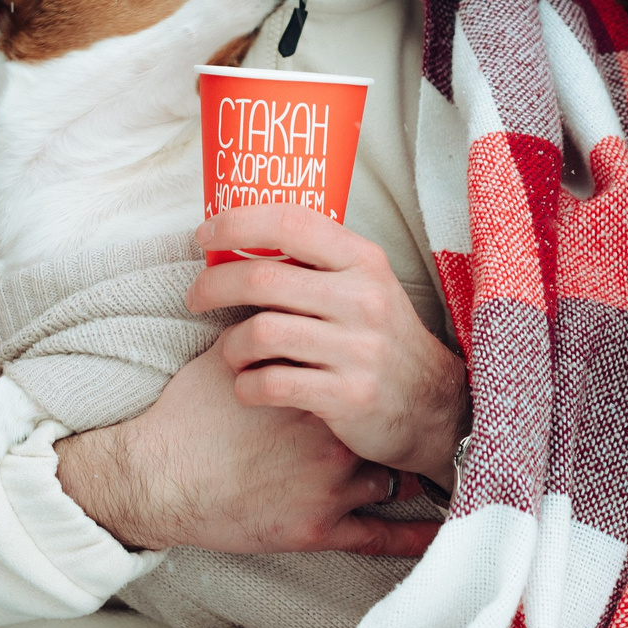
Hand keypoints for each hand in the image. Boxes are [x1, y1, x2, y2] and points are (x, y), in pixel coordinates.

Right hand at [55, 345, 437, 556]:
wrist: (157, 477)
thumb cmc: (186, 417)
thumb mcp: (224, 358)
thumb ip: (260, 333)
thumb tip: (271, 302)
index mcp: (315, 389)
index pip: (367, 375)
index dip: (373, 378)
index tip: (390, 376)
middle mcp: (332, 437)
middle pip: (384, 427)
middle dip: (384, 428)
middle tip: (395, 422)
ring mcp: (329, 486)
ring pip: (387, 478)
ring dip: (386, 474)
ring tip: (389, 469)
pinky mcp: (319, 529)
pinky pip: (379, 536)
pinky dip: (410, 536)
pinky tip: (436, 532)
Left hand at [190, 205, 470, 486]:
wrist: (431, 405)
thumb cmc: (379, 337)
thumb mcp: (364, 285)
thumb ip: (315, 262)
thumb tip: (239, 238)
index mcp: (364, 261)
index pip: (290, 222)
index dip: (237, 223)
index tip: (204, 235)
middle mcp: (363, 299)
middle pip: (262, 279)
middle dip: (213, 286)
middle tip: (196, 297)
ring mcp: (358, 349)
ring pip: (260, 333)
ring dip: (230, 345)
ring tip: (233, 353)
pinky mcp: (348, 396)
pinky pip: (271, 384)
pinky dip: (246, 386)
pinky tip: (249, 387)